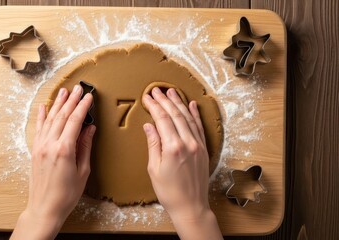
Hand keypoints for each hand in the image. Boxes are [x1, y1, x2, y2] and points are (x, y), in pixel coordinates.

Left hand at [11, 85, 95, 239]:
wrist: (45, 207)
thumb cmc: (66, 194)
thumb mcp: (83, 171)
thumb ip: (85, 147)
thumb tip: (89, 129)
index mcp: (64, 150)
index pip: (75, 121)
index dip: (83, 107)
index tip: (89, 97)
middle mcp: (50, 144)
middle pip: (62, 116)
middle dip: (71, 100)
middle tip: (78, 88)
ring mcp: (40, 146)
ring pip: (50, 119)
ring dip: (57, 104)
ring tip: (64, 91)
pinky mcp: (35, 150)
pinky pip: (38, 128)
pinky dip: (41, 116)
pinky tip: (44, 106)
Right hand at [142, 87, 221, 239]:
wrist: (190, 206)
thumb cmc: (169, 191)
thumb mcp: (154, 169)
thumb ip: (153, 144)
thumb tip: (150, 126)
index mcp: (173, 147)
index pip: (162, 120)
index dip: (154, 106)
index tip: (147, 97)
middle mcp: (188, 143)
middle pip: (175, 115)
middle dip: (165, 101)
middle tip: (156, 90)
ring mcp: (198, 145)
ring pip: (188, 118)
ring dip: (179, 103)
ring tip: (171, 92)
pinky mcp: (204, 149)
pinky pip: (200, 127)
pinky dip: (196, 115)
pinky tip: (192, 105)